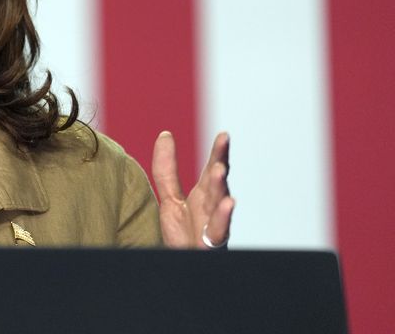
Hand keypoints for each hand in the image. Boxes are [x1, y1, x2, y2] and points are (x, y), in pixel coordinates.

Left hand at [152, 131, 234, 248]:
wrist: (184, 261)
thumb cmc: (183, 234)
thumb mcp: (171, 199)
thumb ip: (167, 170)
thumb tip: (166, 134)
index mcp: (203, 196)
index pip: (211, 169)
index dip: (217, 151)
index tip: (223, 134)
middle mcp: (212, 208)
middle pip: (216, 180)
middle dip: (220, 160)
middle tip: (224, 139)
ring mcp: (213, 225)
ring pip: (219, 203)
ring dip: (219, 185)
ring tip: (219, 169)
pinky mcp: (211, 243)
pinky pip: (219, 230)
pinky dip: (224, 217)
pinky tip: (228, 203)